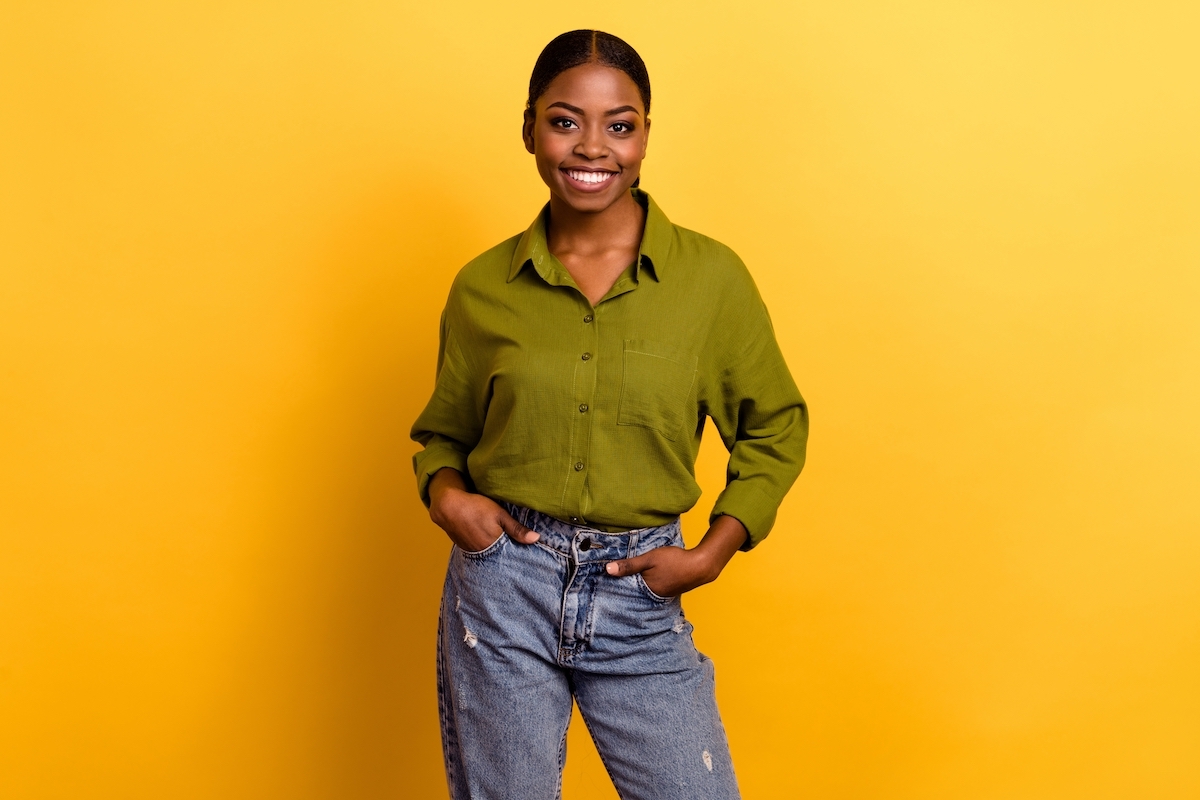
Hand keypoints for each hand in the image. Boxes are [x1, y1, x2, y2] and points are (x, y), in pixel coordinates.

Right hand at [428, 468, 539, 552]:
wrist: (449, 506)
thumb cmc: (476, 508)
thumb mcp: (500, 514)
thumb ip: (517, 529)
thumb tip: (536, 539)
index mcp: (494, 545)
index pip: (511, 557)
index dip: (519, 556)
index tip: (528, 557)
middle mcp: (483, 553)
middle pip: (500, 558)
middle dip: (508, 557)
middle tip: (517, 555)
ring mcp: (472, 552)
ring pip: (489, 556)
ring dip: (496, 554)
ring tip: (503, 550)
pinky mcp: (465, 548)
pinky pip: (479, 553)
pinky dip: (485, 550)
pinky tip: (488, 544)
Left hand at [604, 515, 747, 597]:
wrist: (701, 565)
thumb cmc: (674, 561)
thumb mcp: (649, 559)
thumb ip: (629, 565)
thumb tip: (607, 570)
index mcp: (646, 590)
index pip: (625, 591)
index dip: (615, 586)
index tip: (603, 585)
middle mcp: (653, 596)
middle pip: (634, 592)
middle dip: (624, 587)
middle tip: (610, 583)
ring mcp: (662, 593)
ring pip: (643, 590)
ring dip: (636, 585)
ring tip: (624, 580)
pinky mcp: (669, 589)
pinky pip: (653, 588)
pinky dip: (647, 583)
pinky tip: (645, 578)